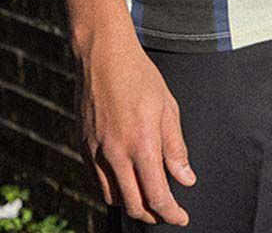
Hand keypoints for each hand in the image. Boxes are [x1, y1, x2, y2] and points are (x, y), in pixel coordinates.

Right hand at [72, 32, 195, 224]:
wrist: (104, 56)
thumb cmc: (140, 76)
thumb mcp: (167, 107)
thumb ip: (175, 147)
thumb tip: (186, 179)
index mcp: (142, 144)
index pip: (157, 196)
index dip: (171, 213)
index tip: (181, 217)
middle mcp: (116, 154)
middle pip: (133, 205)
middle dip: (153, 215)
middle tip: (167, 212)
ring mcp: (96, 152)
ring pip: (113, 197)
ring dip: (132, 203)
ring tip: (148, 196)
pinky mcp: (84, 146)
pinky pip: (97, 181)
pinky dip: (113, 188)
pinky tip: (126, 179)